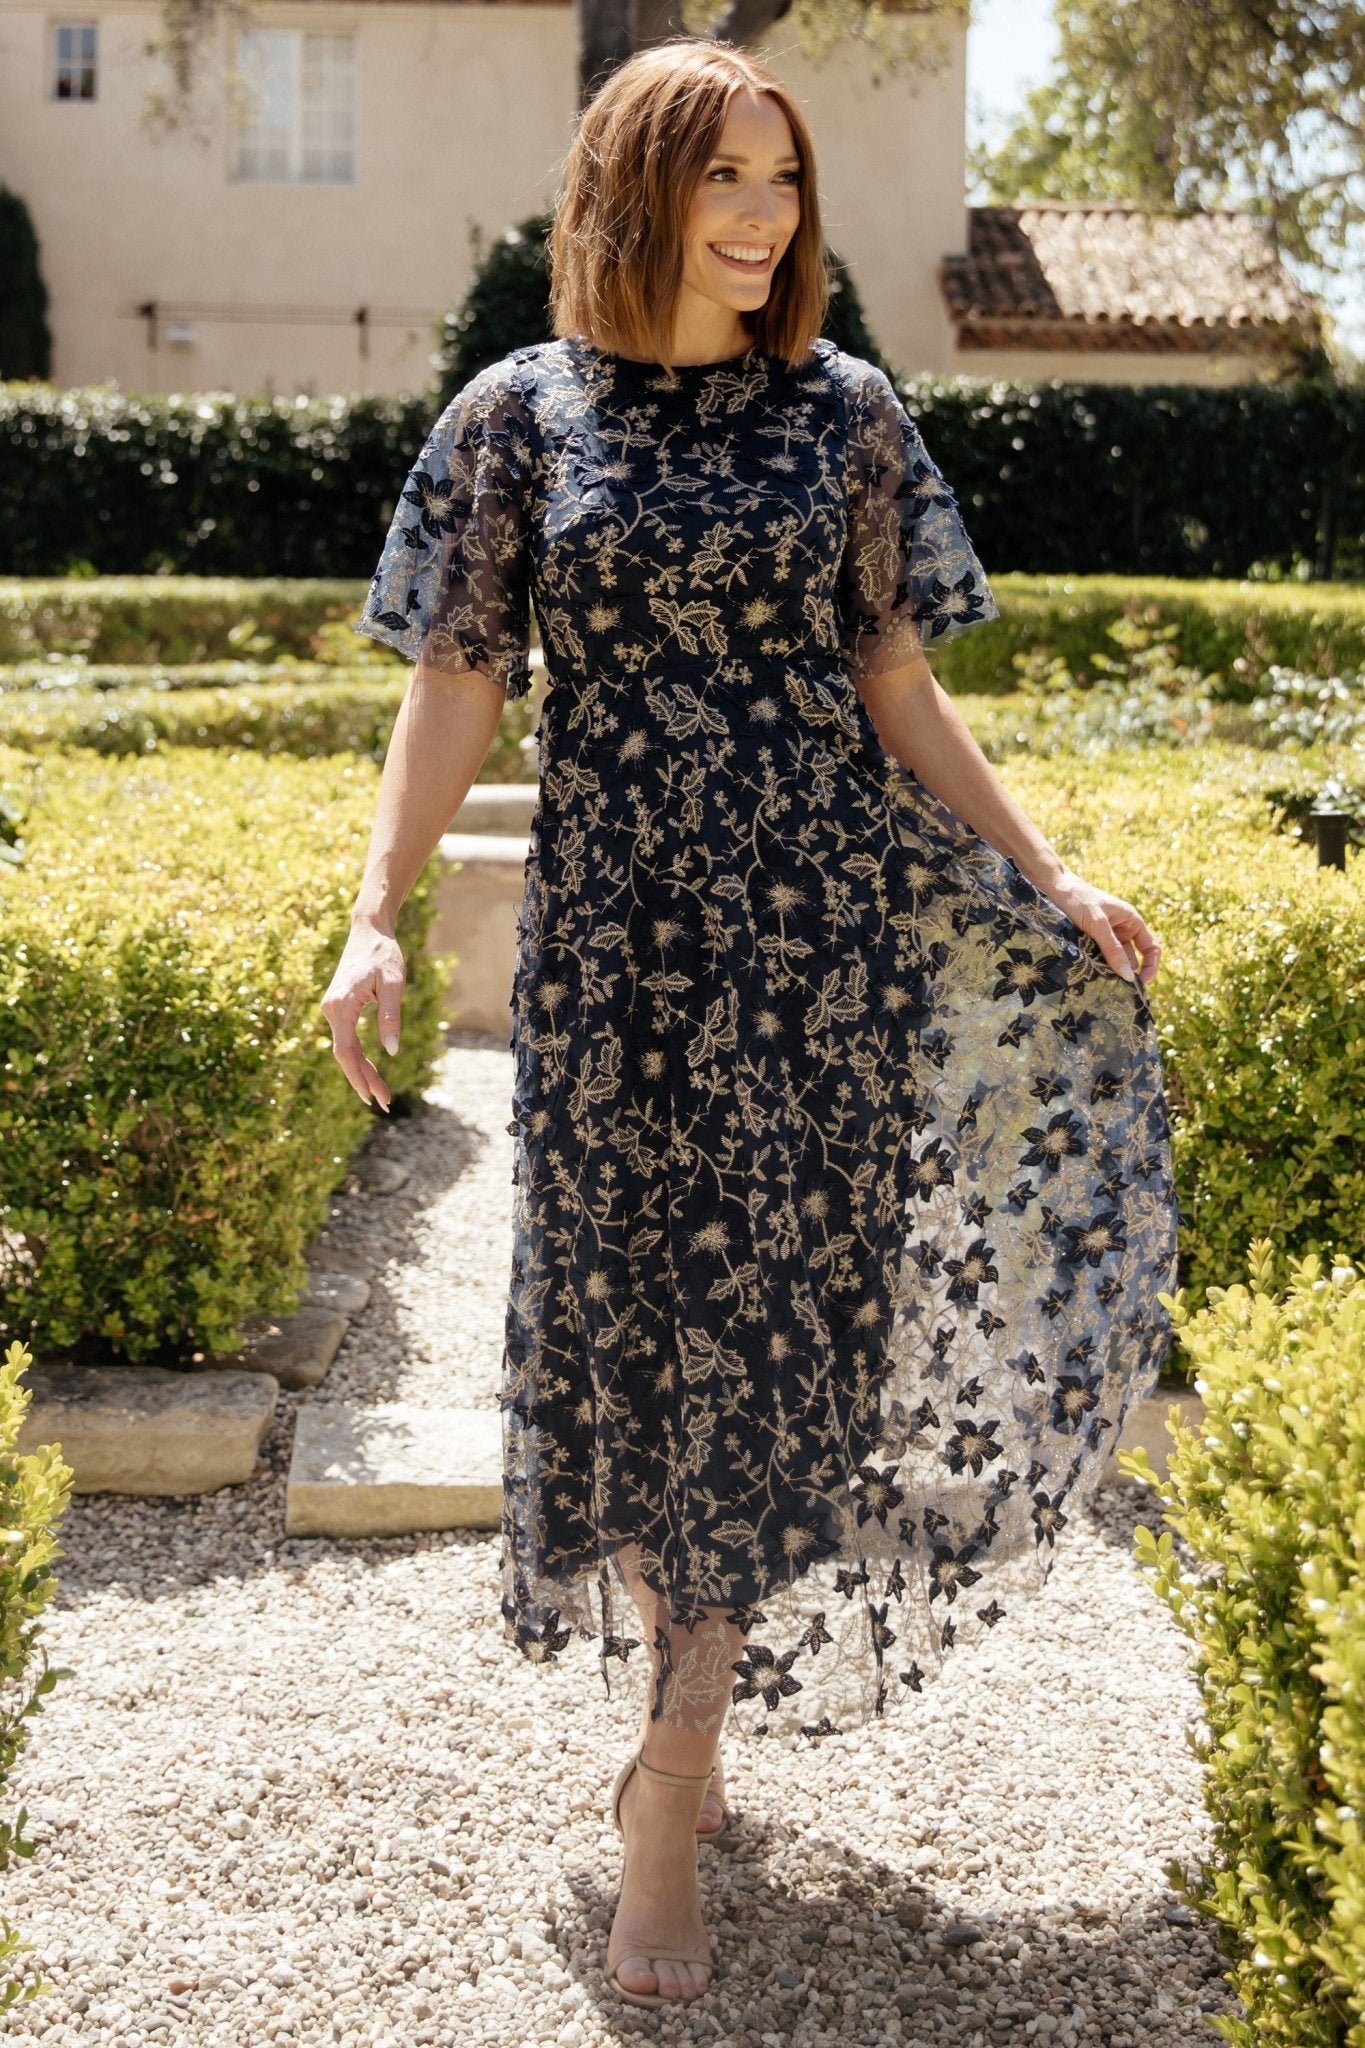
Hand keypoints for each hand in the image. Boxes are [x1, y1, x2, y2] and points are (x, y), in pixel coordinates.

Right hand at [321, 921, 405, 1108]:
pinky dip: (358, 1058)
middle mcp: (331, 1009)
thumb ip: (391, 1016)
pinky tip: (370, 1072)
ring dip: (362, 1072)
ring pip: (345, 1049)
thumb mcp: (393, 984)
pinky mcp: (339, 1008)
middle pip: (345, 1055)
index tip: (373, 1096)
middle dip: (363, 1080)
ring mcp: (333, 1009)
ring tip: (381, 1094)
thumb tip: (391, 1051)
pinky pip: (346, 1040)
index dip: (359, 1076)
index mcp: (342, 1003)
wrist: (368, 931)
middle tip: (384, 1103)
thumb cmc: (383, 954)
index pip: (346, 1050)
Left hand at [1034, 866, 1161, 988]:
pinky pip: (1098, 959)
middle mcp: (1121, 930)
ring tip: (1101, 985)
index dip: (1151, 966)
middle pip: (1131, 959)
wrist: (1051, 887)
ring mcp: (1105, 937)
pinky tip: (1090, 978)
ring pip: (1113, 961)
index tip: (1141, 984)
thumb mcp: (1097, 924)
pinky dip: (1096, 968)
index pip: (1151, 948)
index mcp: (1131, 921)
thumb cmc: (1078, 899)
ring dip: (1109, 973)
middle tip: (1116, 991)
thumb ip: (1112, 949)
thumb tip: (1130, 976)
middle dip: (1126, 973)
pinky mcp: (1089, 942)